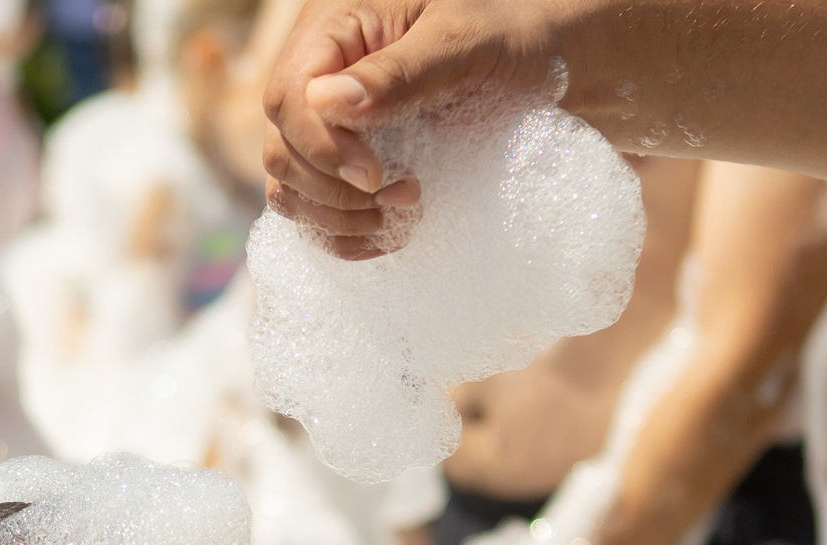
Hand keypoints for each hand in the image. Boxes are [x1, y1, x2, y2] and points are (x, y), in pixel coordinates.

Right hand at [261, 0, 566, 258]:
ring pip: (290, 187)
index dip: (321, 148)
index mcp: (336, 27)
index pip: (289, 98)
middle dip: (333, 189)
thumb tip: (327, 102)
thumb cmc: (509, 32)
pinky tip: (388, 234)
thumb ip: (400, 70)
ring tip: (399, 214)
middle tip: (403, 195)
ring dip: (337, 218)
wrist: (543, 58)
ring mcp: (329, 123)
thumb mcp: (464, 40)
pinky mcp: (346, 162)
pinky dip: (343, 234)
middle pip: (283, 148)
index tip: (374, 176)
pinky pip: (315, 211)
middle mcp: (320, 74)